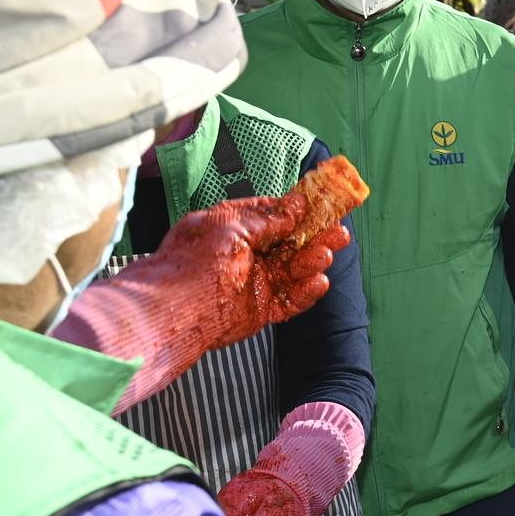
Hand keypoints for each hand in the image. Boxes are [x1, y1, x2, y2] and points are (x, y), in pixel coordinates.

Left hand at [149, 192, 348, 348]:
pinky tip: (319, 281)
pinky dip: (306, 293)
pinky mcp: (259, 310)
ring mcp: (253, 283)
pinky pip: (289, 301)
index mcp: (233, 227)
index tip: (323, 205)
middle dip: (315, 237)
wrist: (175, 310)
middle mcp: (245, 254)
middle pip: (289, 243)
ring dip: (313, 261)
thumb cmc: (194, 261)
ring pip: (293, 271)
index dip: (299, 210)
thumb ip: (268, 219)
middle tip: (340, 232)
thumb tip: (296, 206)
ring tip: (327, 254)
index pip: (272, 215)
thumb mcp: (232, 226)